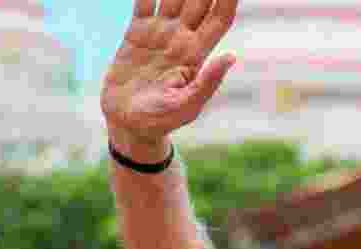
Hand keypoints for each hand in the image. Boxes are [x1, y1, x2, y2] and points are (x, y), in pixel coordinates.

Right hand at [101, 0, 238, 157]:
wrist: (128, 124)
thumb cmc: (161, 121)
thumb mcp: (187, 106)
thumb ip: (208, 82)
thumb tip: (232, 57)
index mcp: (197, 52)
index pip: (219, 16)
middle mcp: (181, 37)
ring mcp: (160, 32)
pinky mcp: (137, 32)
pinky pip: (144, 0)